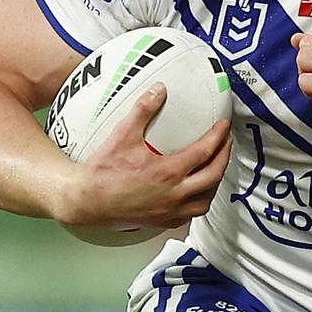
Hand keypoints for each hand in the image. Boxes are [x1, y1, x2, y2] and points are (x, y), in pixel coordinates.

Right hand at [56, 82, 231, 228]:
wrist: (85, 200)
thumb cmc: (102, 171)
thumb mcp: (123, 134)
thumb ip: (143, 110)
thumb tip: (159, 90)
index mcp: (168, 172)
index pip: (205, 151)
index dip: (218, 136)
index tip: (223, 125)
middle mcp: (173, 194)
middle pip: (213, 176)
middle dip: (224, 157)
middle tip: (226, 143)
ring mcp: (169, 211)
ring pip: (205, 200)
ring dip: (215, 182)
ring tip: (216, 167)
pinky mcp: (161, 222)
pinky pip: (190, 214)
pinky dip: (199, 201)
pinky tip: (196, 192)